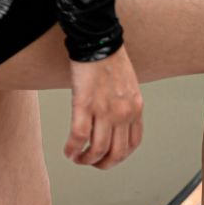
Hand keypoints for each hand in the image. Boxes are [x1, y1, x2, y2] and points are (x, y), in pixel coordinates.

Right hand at [64, 45, 143, 169]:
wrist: (97, 40)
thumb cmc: (109, 60)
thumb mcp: (128, 86)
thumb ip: (125, 105)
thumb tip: (116, 120)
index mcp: (136, 109)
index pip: (133, 144)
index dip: (119, 156)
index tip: (107, 157)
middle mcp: (124, 113)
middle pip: (117, 153)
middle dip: (102, 164)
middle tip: (90, 163)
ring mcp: (105, 110)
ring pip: (98, 149)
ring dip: (86, 160)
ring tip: (76, 158)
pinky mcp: (85, 104)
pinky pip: (80, 136)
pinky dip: (73, 148)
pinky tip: (68, 151)